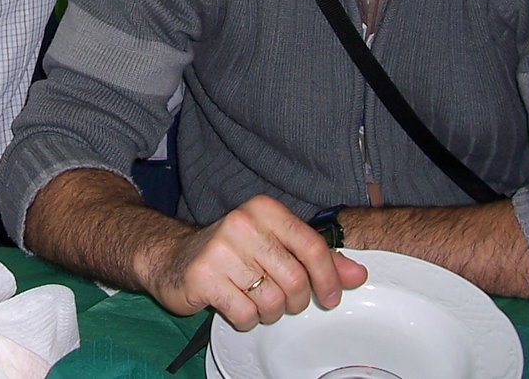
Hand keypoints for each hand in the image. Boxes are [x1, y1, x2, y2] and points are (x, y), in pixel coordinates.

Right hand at [138, 195, 366, 330]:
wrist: (171, 257)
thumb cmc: (231, 252)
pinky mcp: (204, 277)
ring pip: (271, 300)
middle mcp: (242, 223)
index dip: (328, 277)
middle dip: (295, 300)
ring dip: (268, 311)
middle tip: (283, 300)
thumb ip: (317, 259)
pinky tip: (235, 305)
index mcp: (264, 210)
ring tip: (253, 300)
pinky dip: (246, 318)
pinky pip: (245, 313)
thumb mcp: (274, 246)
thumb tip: (358, 274)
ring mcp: (220, 249)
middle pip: (295, 279)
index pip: (311, 245)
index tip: (330, 297)